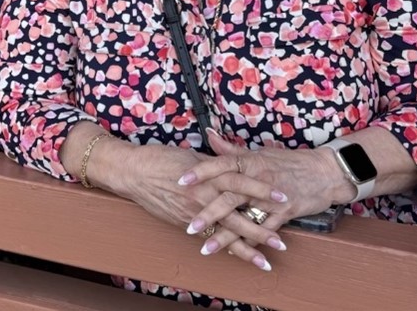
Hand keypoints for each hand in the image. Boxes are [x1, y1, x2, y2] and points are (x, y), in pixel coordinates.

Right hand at [110, 137, 286, 271]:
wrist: (132, 172)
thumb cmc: (159, 158)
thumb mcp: (191, 156)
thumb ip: (214, 164)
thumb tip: (232, 165)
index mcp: (208, 175)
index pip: (241, 183)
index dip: (263, 190)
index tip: (284, 197)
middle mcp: (204, 196)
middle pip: (238, 215)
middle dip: (262, 230)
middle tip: (282, 243)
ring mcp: (194, 212)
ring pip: (225, 233)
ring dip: (246, 248)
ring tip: (266, 261)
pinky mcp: (183, 223)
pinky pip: (208, 238)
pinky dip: (223, 247)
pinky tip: (237, 256)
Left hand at [180, 131, 335, 265]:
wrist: (324, 173)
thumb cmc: (288, 162)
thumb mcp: (258, 153)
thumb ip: (231, 149)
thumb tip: (209, 135)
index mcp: (249, 162)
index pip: (219, 165)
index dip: (199, 173)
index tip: (180, 181)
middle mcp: (257, 180)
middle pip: (228, 197)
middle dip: (207, 214)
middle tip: (189, 226)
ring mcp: (271, 199)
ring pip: (243, 219)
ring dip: (225, 236)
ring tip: (206, 248)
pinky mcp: (285, 213)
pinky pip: (265, 231)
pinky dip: (252, 243)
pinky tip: (238, 253)